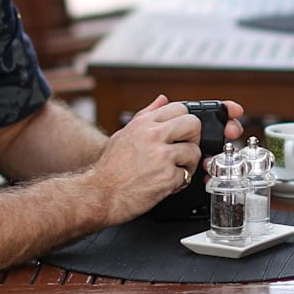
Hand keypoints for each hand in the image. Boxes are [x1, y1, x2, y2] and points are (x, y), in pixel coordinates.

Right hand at [88, 96, 245, 223]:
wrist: (99, 193)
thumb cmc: (110, 167)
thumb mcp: (124, 133)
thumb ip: (146, 115)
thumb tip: (162, 100)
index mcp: (144, 124)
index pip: (179, 108)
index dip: (184, 121)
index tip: (182, 133)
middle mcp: (153, 136)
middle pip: (193, 125)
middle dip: (193, 139)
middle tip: (185, 149)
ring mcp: (161, 156)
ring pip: (194, 152)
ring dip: (188, 164)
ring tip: (175, 170)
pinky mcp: (167, 177)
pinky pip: (186, 176)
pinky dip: (179, 183)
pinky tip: (167, 183)